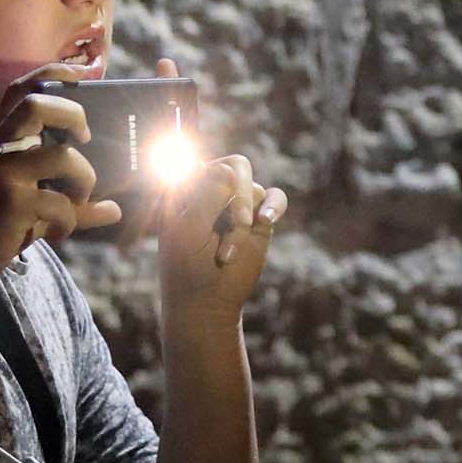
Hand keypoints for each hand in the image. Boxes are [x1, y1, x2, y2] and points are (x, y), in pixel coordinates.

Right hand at [0, 63, 122, 293]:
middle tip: (86, 137)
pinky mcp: (11, 201)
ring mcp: (1, 172)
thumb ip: (73, 203)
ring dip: (84, 179)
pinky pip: (61, 203)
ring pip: (62, 155)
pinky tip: (59, 233)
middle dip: (74, 113)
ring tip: (79, 198)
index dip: (54, 72)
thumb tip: (116, 208)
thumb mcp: (32, 207)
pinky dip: (70, 220)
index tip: (87, 72)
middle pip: (37, 104)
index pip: (20, 89)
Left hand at [158, 152, 287, 321]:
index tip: (203, 210)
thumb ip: (207, 193)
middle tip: (239, 223)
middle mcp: (214, 188)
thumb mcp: (189, 227)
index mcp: (186, 185)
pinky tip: (267, 219)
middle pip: (236, 166)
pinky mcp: (260, 219)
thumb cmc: (188, 264)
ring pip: (253, 190)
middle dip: (238, 195)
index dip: (211, 180)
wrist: (206, 300)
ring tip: (227, 254)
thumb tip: (231, 169)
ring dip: (242, 224)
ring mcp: (238, 202)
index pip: (204, 162)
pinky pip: (275, 197)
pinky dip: (275, 205)